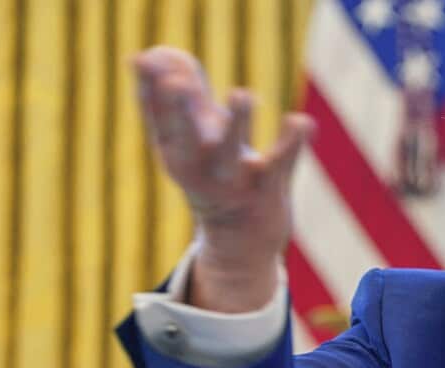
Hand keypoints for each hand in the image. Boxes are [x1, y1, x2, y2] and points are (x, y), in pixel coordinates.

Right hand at [132, 46, 315, 311]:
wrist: (240, 236)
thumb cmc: (212, 168)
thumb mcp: (191, 133)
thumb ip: (178, 91)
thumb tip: (158, 54)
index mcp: (173, 153)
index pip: (157, 119)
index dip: (150, 91)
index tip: (143, 60)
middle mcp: (198, 170)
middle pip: (184, 139)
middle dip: (178, 110)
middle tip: (176, 81)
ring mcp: (233, 182)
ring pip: (231, 155)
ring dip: (237, 124)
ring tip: (242, 93)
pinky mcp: (268, 189)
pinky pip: (281, 164)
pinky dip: (292, 143)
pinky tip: (301, 121)